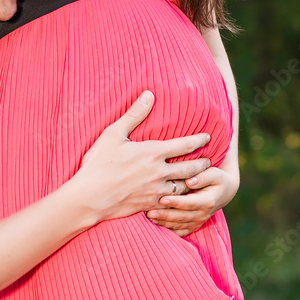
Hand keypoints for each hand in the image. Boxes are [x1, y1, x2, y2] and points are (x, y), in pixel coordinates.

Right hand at [69, 91, 211, 222]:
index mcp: (152, 153)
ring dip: (195, 182)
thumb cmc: (98, 163)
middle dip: (202, 164)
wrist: (90, 197)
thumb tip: (149, 94)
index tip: (208, 137)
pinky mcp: (151, 206)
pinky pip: (173, 202)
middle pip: (191, 168)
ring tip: (200, 179)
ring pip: (185, 187)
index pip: (184, 145)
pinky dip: (181, 199)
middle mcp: (159, 173)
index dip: (199, 140)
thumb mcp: (113, 134)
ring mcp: (156, 191)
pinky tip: (182, 198)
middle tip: (209, 160)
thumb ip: (134, 114)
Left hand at [146, 166, 239, 236]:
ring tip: (149, 217)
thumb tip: (190, 181)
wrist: (224, 191)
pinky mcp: (194, 225)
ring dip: (163, 223)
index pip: (189, 203)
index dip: (176, 202)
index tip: (162, 199)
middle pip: (181, 217)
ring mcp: (198, 221)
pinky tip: (155, 225)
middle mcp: (203, 214)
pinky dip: (168, 229)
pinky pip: (180, 231)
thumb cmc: (217, 178)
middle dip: (165, 215)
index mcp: (208, 201)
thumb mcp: (215, 174)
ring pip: (179, 225)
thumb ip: (203, 176)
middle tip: (149, 212)